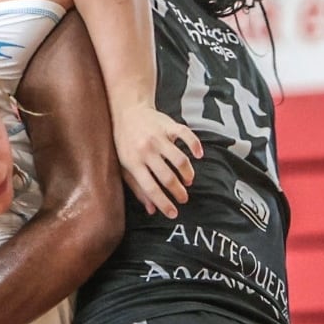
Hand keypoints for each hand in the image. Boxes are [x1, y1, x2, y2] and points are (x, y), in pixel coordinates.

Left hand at [114, 102, 201, 218]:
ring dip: (187, 173)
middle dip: (178, 192)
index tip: (173, 213)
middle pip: (167, 176)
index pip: (150, 188)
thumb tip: (152, 210)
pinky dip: (195, 146)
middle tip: (183, 198)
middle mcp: (146, 150)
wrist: (128, 110)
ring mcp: (158, 137)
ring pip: (180, 159)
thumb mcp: (124, 166)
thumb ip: (138, 188)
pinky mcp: (169, 125)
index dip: (163, 203)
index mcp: (133, 162)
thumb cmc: (125, 143)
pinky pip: (186, 135)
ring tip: (188, 181)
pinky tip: (199, 155)